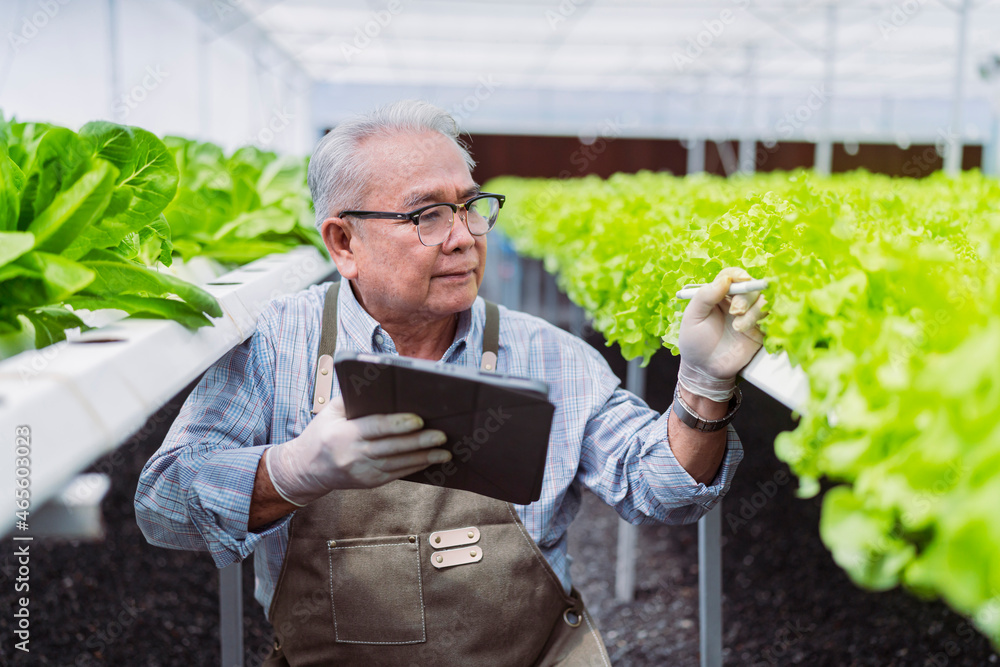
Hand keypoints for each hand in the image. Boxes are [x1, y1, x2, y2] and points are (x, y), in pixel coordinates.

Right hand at [264, 397, 450, 505]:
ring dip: (423, 458)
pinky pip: (396, 474)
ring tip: (444, 451)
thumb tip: (382, 385)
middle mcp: (353, 455)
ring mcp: (362, 472)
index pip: (375, 428)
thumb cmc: (322, 433)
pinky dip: (415, 467)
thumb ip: (353, 399)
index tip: (419, 420)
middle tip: (441, 435)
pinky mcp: (369, 482)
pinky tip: (430, 460)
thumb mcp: (330, 412)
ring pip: (398, 464)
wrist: (306, 469)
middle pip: (391, 448)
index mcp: (343, 434)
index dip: (398, 424)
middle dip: (419, 442)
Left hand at [677, 267, 767, 400]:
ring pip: (763, 302)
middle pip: (751, 287)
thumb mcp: (693, 317)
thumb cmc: (695, 342)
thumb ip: (705, 296)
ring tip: (739, 327)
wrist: (704, 369)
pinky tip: (752, 330)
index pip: (732, 277)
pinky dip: (765, 321)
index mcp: (718, 295)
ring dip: (755, 311)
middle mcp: (736, 302)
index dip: (739, 275)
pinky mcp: (760, 331)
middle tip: (736, 311)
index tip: (741, 280)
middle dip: (746, 297)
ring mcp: (749, 316)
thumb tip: (725, 280)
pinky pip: (771, 319)